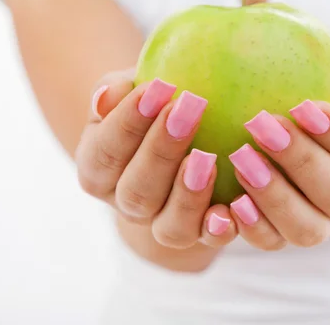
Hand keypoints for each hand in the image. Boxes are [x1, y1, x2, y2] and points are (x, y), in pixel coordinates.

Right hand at [75, 69, 236, 248]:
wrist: (188, 133)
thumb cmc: (156, 103)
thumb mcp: (134, 90)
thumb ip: (117, 89)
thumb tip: (106, 96)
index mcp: (100, 169)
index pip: (104, 152)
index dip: (127, 122)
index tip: (156, 88)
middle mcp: (128, 203)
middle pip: (135, 192)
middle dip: (161, 150)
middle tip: (189, 109)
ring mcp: (165, 223)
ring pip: (169, 227)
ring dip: (188, 194)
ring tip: (208, 158)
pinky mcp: (204, 231)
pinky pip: (209, 240)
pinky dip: (218, 228)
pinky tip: (230, 207)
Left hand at [227, 78, 329, 249]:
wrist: (319, 158)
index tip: (305, 107)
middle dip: (301, 160)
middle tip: (263, 126)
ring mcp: (323, 228)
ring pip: (308, 229)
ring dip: (274, 195)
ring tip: (242, 157)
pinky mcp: (285, 237)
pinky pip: (272, 242)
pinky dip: (252, 226)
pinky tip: (233, 200)